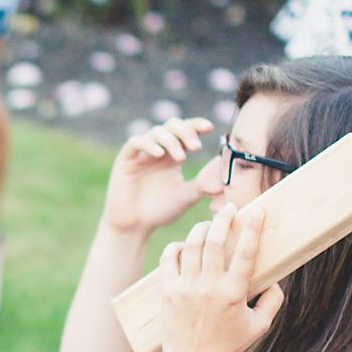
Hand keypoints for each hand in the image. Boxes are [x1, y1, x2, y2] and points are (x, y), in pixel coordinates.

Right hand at [102, 117, 215, 237]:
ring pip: (156, 132)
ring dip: (171, 140)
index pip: (186, 131)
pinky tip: (159, 154)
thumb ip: (203, 185)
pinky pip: (136, 142)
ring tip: (181, 158)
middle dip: (186, 131)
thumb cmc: (159, 212)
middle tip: (196, 147)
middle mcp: (158, 150)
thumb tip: (225, 180)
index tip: (209, 128)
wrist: (135, 226)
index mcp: (173, 155)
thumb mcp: (186, 196)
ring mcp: (141, 153)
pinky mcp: (126, 159)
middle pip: (172, 126)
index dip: (196, 125)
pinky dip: (149, 144)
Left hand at [157, 202, 283, 351]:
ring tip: (209, 225)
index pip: (246, 252)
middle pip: (215, 241)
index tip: (256, 210)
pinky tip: (185, 245)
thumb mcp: (259, 327)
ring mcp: (185, 288)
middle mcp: (208, 288)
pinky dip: (177, 246)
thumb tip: (276, 279)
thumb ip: (273, 301)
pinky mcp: (167, 292)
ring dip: (202, 229)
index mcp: (233, 294)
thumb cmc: (228, 346)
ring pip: (192, 245)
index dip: (252, 227)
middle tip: (230, 208)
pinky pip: (169, 258)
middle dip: (224, 218)